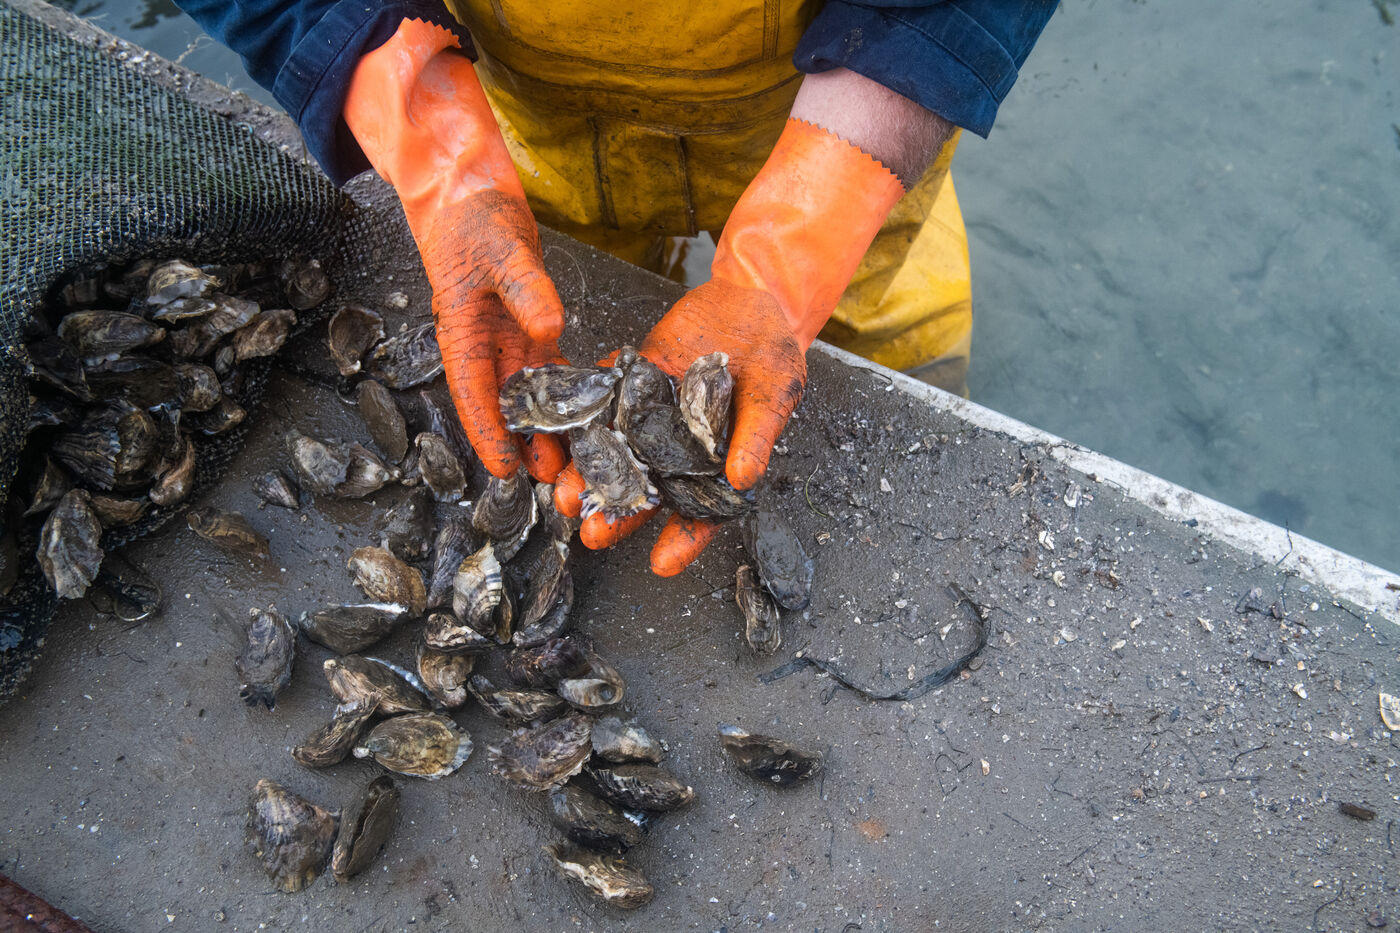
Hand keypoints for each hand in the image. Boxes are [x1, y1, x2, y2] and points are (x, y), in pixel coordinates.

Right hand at [344, 19, 565, 480]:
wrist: (471, 191)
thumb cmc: (473, 218)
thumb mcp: (501, 249)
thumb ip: (526, 289)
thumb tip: (550, 327)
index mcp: (463, 334)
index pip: (475, 395)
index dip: (490, 435)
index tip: (506, 470)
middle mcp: (484, 346)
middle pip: (506, 407)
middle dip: (527, 445)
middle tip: (554, 481)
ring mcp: (508, 339)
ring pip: (531, 396)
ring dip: (550, 428)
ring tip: (575, 462)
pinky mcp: (530, 326)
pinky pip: (550, 369)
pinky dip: (568, 393)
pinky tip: (590, 416)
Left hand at [554, 284, 804, 572]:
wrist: (751, 303)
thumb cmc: (774, 358)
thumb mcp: (775, 394)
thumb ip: (757, 435)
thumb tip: (744, 478)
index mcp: (715, 465)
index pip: (699, 513)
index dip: (683, 541)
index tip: (662, 565)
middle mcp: (676, 448)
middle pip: (646, 489)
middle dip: (618, 514)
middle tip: (591, 532)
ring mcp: (649, 415)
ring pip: (614, 452)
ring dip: (588, 472)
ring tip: (564, 491)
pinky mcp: (630, 381)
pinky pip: (601, 399)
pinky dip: (579, 411)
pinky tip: (557, 427)